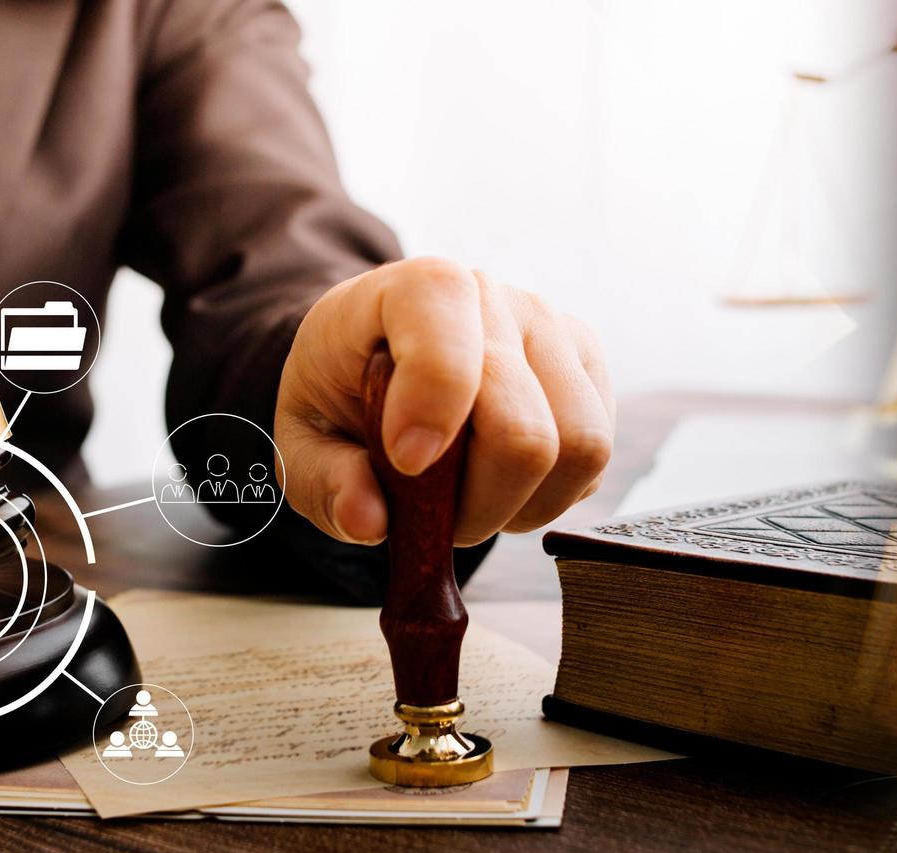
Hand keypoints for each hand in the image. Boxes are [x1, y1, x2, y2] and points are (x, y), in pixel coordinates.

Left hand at [275, 258, 612, 547]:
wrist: (381, 361)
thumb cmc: (342, 395)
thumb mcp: (302, 440)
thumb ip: (323, 480)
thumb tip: (367, 519)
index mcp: (414, 287)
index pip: (446, 328)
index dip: (433, 405)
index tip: (405, 461)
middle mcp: (496, 297)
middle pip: (523, 427)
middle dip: (479, 503)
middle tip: (437, 520)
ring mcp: (553, 329)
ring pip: (581, 448)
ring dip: (524, 505)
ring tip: (475, 503)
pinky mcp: (588, 368)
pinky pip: (595, 459)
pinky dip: (551, 495)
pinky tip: (505, 483)